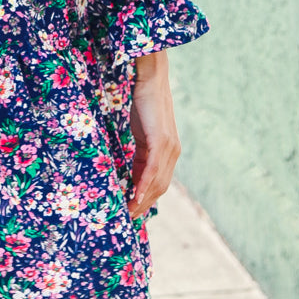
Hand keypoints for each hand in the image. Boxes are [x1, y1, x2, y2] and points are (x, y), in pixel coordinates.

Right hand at [126, 49, 179, 218]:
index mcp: (168, 152)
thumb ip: (139, 152)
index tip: (132, 213)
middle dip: (143, 205)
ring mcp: (168, 147)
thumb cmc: (143, 103)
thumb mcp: (140, 133)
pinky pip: (152, 169)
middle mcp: (173, 152)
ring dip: (141, 200)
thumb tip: (128, 169)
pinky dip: (143, 185)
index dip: (146, 200)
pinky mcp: (161, 140)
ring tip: (127, 213)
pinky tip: (134, 196)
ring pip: (156, 182)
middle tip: (126, 220)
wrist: (150, 79)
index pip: (158, 183)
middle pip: (159, 188)